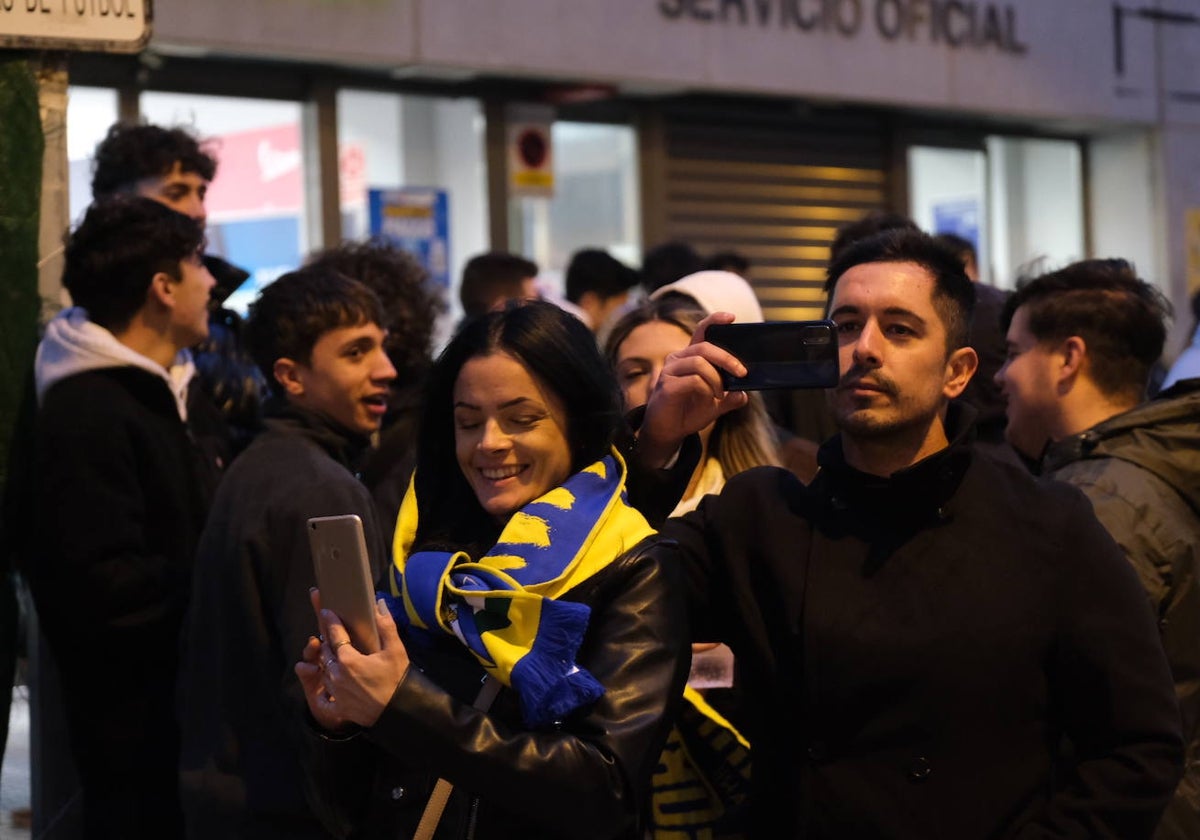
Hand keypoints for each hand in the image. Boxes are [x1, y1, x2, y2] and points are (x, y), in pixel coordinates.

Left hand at [294, 588, 410, 729]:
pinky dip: (326, 694)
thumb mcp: (395, 650)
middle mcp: (336, 675)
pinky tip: (330, 690)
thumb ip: (385, 625)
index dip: (331, 621)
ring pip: (324, 673)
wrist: (400, 712)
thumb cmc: (398, 680)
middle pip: (326, 653)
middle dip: (328, 642)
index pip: (335, 634)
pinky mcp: (340, 708)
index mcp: (347, 659)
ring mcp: (336, 693)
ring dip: (328, 664)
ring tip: (335, 658)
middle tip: (332, 635)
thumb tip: (379, 604)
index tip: (326, 611)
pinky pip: (326, 700)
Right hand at [638, 311, 748, 465]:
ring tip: (719, 395)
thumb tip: (744, 394)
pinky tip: (708, 400)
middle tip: (742, 372)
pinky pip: (693, 380)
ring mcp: (670, 371)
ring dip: (716, 379)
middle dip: (727, 358)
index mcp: (690, 358)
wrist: (668, 432)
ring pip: (700, 363)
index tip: (732, 317)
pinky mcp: (666, 385)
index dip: (715, 321)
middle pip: (705, 347)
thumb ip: (730, 399)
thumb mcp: (716, 406)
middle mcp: (678, 359)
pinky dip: (706, 389)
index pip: (701, 332)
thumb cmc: (688, 413)